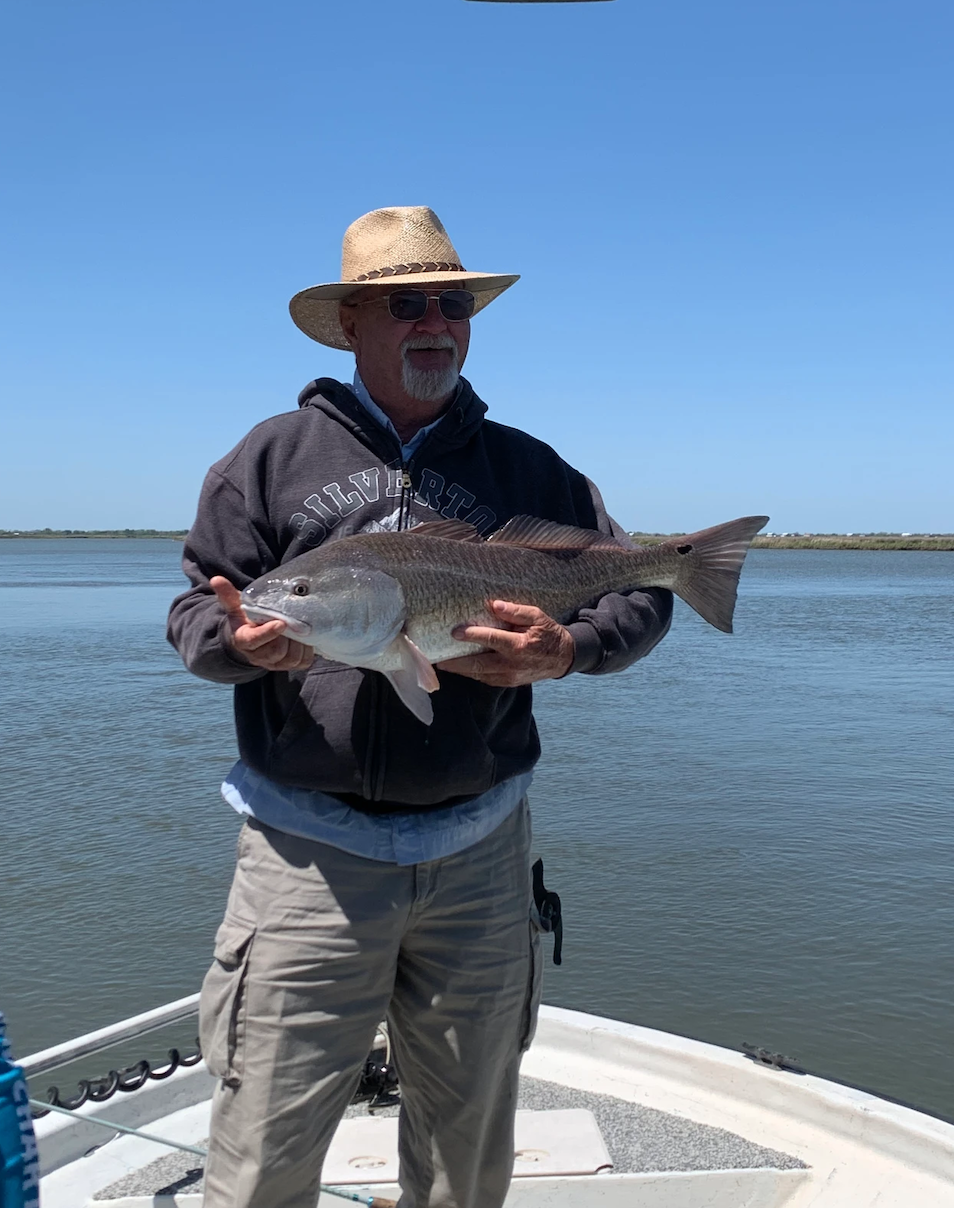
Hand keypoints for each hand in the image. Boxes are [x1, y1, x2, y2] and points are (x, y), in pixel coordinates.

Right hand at [210, 576, 314, 672]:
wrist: (251, 638)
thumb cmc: (245, 619)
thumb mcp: (235, 607)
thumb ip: (228, 595)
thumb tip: (216, 579)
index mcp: (243, 640)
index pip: (255, 640)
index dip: (268, 633)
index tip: (280, 623)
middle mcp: (258, 655)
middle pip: (276, 651)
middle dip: (287, 637)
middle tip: (294, 621)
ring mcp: (273, 663)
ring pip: (291, 658)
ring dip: (299, 643)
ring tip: (300, 628)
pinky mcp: (287, 666)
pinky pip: (302, 663)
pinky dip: (307, 651)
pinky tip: (306, 638)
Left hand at [436, 600, 573, 686]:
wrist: (563, 659)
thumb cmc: (549, 633)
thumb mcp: (537, 616)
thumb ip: (516, 611)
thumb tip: (494, 604)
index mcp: (519, 646)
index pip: (491, 639)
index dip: (472, 635)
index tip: (455, 632)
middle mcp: (512, 664)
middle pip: (478, 665)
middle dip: (456, 662)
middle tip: (438, 658)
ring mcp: (510, 676)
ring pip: (479, 675)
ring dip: (461, 670)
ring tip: (443, 664)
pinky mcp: (509, 682)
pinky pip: (486, 679)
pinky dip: (472, 673)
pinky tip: (461, 667)